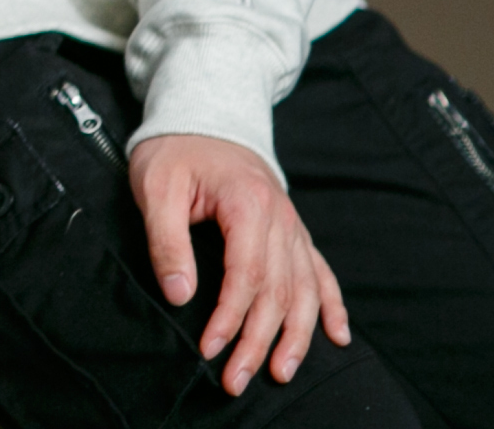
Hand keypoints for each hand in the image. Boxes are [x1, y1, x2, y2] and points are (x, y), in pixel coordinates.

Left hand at [132, 133, 349, 394]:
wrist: (204, 114)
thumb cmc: (175, 151)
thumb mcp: (156, 186)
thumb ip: (166, 240)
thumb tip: (180, 295)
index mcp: (248, 204)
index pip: (247, 275)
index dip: (230, 318)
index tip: (209, 349)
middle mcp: (281, 218)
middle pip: (279, 291)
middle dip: (259, 341)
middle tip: (238, 379)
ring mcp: (293, 226)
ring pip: (305, 290)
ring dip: (297, 336)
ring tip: (283, 372)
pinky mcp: (294, 231)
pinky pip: (321, 272)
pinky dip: (332, 306)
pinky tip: (337, 337)